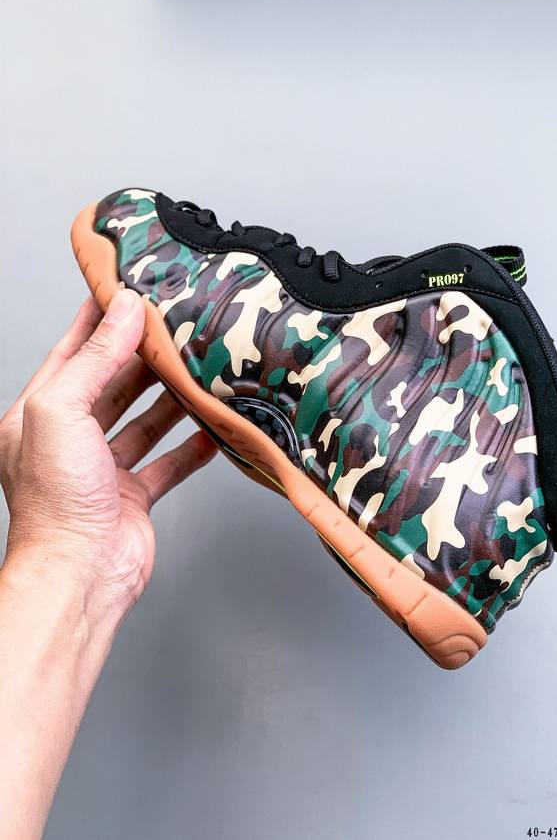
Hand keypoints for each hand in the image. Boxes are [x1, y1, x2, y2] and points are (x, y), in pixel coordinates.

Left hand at [0, 290, 217, 620]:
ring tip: (196, 371)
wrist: (81, 574)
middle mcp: (68, 441)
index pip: (70, 353)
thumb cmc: (56, 502)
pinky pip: (167, 464)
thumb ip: (94, 358)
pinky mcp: (133, 496)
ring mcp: (101, 470)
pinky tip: (211, 432)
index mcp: (38, 416)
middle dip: (140, 356)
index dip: (96, 321)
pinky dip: (190, 448)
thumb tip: (123, 312)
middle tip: (173, 328)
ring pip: (142, 422)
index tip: (124, 291)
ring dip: (169, 399)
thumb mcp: (61, 411)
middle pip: (110, 385)